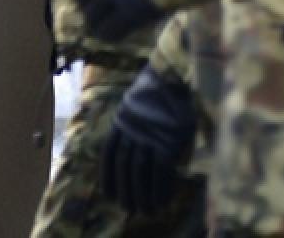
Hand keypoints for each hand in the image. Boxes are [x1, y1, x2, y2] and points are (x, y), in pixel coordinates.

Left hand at [103, 65, 197, 214]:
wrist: (175, 72)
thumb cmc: (160, 85)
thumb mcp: (137, 102)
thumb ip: (133, 124)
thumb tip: (134, 147)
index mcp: (121, 122)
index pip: (109, 155)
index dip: (108, 177)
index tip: (108, 195)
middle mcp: (131, 132)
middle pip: (124, 167)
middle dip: (125, 191)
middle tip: (129, 208)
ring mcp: (148, 137)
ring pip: (139, 173)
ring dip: (142, 195)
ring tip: (145, 210)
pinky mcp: (167, 142)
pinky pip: (160, 172)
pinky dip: (160, 189)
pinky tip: (161, 201)